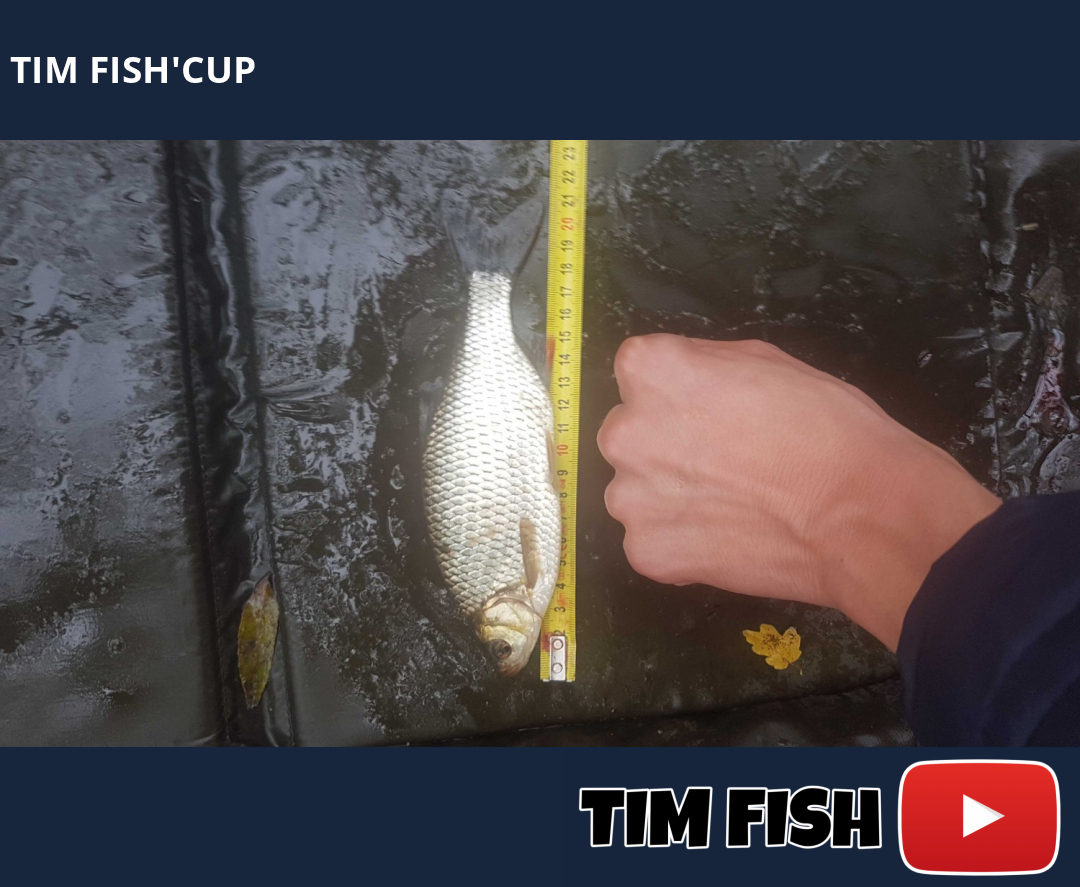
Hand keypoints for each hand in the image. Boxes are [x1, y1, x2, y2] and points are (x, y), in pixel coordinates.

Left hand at [597, 335, 999, 649]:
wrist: (863, 514)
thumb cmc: (827, 427)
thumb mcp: (766, 360)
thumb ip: (705, 364)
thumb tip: (683, 377)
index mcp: (650, 370)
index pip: (640, 372)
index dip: (679, 391)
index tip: (712, 410)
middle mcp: (625, 431)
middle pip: (630, 434)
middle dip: (665, 445)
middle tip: (722, 462)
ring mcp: (629, 498)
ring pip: (636, 491)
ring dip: (668, 497)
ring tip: (729, 505)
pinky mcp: (645, 551)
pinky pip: (652, 541)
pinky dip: (681, 543)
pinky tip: (726, 538)